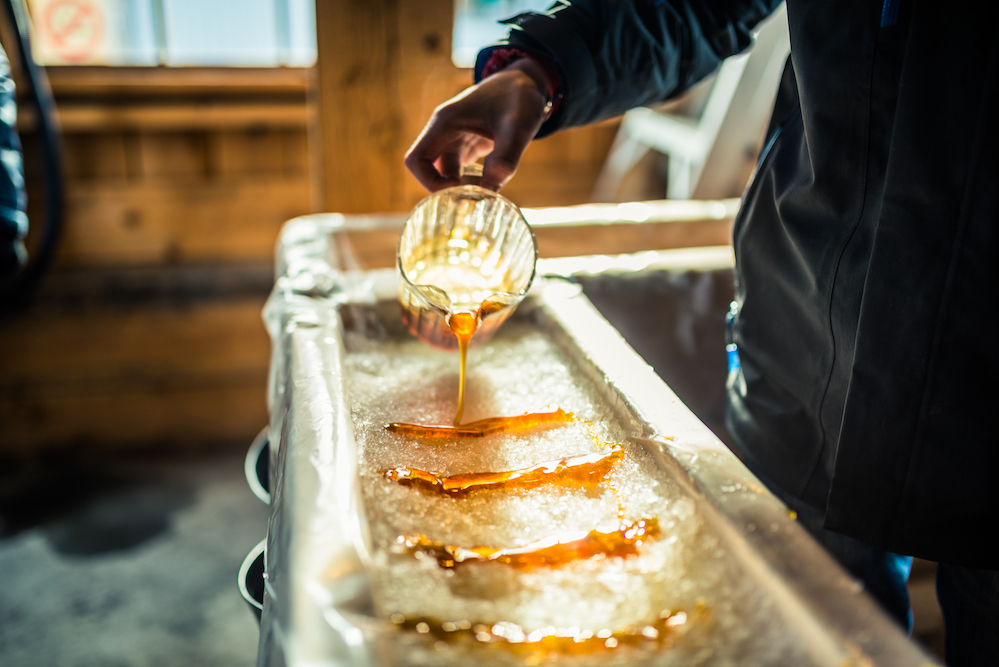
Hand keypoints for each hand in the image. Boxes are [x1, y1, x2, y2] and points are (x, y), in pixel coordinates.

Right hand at [405, 59, 549, 191]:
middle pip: (425, 168)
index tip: (456, 189)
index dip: (428, 181)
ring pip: (442, 171)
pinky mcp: (466, 143)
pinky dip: (467, 181)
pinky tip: (487, 186)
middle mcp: (443, 130)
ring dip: (456, 186)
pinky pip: (457, 169)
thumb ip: (506, 158)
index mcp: (445, 122)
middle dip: (443, 188)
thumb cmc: (520, 97)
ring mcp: (453, 137)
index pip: (416, 160)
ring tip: (482, 195)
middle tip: (471, 199)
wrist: (527, 80)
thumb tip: (490, 190)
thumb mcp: (518, 127)